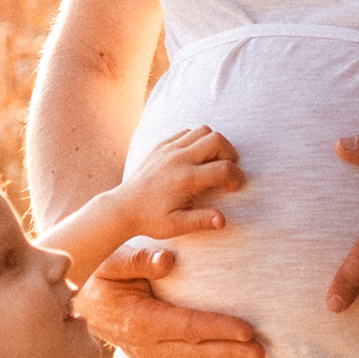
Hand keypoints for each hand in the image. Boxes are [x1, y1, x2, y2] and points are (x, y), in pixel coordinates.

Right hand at [76, 238, 265, 357]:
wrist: (83, 309)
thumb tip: (166, 261)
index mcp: (141, 320)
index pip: (187, 327)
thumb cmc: (103, 279)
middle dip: (232, 353)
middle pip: (197, 352)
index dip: (218, 329)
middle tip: (261, 352)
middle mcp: (148, 346)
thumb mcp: (114, 262)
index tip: (247, 330)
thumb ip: (138, 260)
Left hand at [110, 125, 242, 246]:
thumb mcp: (177, 226)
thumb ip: (201, 221)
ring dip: (214, 144)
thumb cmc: (151, 219)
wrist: (122, 208)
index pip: (223, 168)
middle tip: (227, 169)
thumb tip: (223, 220)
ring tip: (213, 162)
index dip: (236, 177)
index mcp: (185, 179)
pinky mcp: (161, 146)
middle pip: (217, 140)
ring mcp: (168, 149)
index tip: (233, 187)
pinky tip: (195, 158)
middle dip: (229, 154)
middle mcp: (178, 159)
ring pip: (203, 131)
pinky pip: (187, 132)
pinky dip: (197, 140)